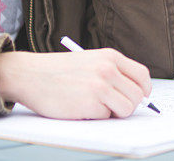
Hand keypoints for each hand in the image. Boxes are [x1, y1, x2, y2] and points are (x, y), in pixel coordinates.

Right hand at [0, 49, 151, 118]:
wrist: (29, 75)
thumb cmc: (59, 71)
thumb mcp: (91, 60)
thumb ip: (113, 72)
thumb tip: (135, 93)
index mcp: (110, 57)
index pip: (142, 75)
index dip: (144, 89)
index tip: (140, 97)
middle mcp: (108, 70)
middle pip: (137, 95)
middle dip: (129, 105)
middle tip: (114, 107)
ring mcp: (99, 87)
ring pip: (126, 109)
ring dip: (115, 112)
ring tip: (98, 107)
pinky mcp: (89, 104)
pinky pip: (106, 117)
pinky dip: (96, 116)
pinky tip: (81, 107)